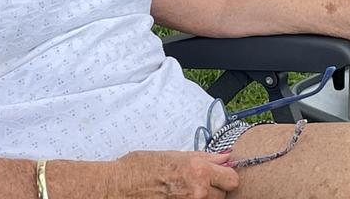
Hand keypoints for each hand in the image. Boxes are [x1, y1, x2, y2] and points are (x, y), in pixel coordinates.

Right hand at [111, 151, 238, 198]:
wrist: (117, 187)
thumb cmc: (139, 169)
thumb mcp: (173, 155)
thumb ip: (204, 158)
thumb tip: (225, 157)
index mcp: (198, 170)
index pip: (232, 179)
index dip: (225, 177)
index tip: (218, 176)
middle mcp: (198, 191)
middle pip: (223, 195)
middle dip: (213, 189)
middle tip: (195, 185)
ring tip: (183, 193)